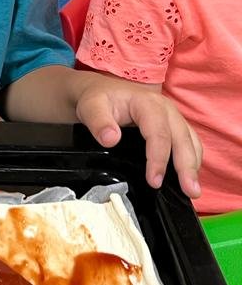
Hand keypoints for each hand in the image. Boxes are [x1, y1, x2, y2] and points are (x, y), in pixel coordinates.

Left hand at [74, 75, 201, 199]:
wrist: (105, 92)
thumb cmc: (100, 100)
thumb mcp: (91, 107)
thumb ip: (98, 122)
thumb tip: (111, 139)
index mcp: (147, 103)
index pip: (158, 133)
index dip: (158, 158)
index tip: (154, 181)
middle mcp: (166, 109)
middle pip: (182, 138)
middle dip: (187, 166)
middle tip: (190, 192)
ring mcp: (173, 118)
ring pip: (191, 142)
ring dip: (194, 166)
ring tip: (193, 191)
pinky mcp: (175, 127)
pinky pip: (190, 143)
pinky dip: (192, 161)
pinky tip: (188, 178)